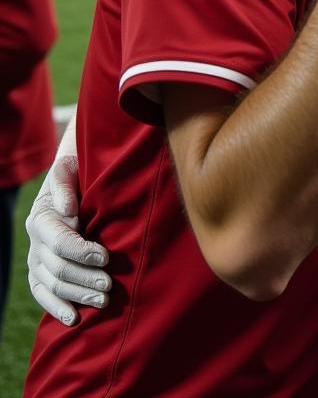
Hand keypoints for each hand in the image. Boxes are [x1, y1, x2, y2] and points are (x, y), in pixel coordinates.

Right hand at [26, 155, 110, 325]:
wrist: (71, 181)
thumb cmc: (76, 174)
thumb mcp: (69, 170)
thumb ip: (66, 185)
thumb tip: (68, 210)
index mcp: (42, 218)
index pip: (60, 242)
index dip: (82, 252)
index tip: (106, 257)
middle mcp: (36, 242)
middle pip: (58, 268)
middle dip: (84, 278)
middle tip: (109, 285)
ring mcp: (36, 260)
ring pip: (53, 284)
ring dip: (78, 295)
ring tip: (104, 301)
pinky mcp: (41, 272)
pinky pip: (43, 294)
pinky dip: (57, 307)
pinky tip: (74, 319)